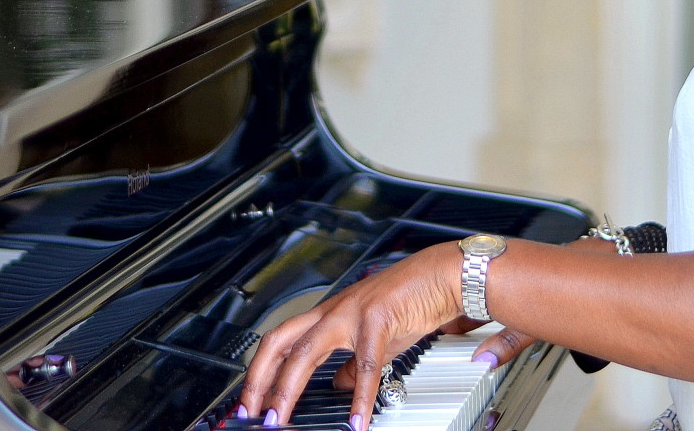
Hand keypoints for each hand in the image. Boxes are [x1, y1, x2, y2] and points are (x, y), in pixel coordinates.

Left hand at [237, 242, 490, 430]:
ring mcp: (350, 312)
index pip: (281, 343)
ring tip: (280, 419)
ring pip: (304, 350)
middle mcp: (331, 311)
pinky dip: (359, 395)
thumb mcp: (374, 340)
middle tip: (249, 412)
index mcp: (327, 316)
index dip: (261, 372)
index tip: (252, 401)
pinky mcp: (376, 317)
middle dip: (258, 378)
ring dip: (287, 388)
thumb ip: (350, 364)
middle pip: (278, 342)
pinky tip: (357, 417)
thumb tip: (336, 386)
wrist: (444, 276)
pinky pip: (364, 363)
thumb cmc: (412, 301)